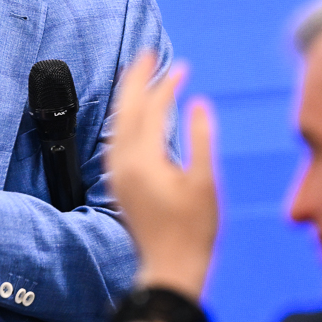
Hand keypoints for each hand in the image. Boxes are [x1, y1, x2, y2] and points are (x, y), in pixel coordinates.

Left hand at [104, 52, 217, 299]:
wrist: (169, 268)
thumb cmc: (194, 231)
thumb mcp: (205, 183)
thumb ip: (201, 140)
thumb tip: (197, 104)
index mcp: (144, 161)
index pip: (152, 110)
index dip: (167, 85)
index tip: (182, 66)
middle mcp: (123, 164)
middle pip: (125, 110)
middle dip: (135, 80)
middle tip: (146, 54)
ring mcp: (118, 174)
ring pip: (117, 124)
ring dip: (128, 97)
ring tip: (139, 76)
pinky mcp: (119, 183)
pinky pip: (117, 140)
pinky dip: (126, 120)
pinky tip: (135, 114)